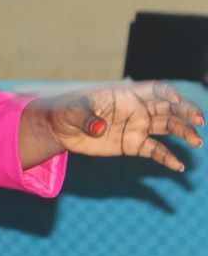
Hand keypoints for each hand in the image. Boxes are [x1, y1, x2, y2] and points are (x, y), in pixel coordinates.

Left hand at [22, 81, 203, 171]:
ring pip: (168, 127)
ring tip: (196, 141)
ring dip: (184, 132)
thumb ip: (87, 119)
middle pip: (169, 107)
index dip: (167, 93)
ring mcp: (137, 127)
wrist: (61, 128)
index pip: (154, 89)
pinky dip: (167, 157)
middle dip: (186, 111)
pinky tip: (178, 166)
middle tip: (200, 121)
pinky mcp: (133, 144)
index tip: (175, 100)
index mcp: (126, 95)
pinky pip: (155, 150)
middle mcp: (137, 109)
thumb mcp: (72, 111)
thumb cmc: (66, 111)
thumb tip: (99, 130)